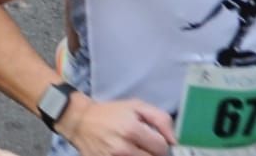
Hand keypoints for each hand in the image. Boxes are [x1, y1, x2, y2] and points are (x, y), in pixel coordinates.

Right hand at [58, 97, 174, 155]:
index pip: (161, 147)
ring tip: (135, 149)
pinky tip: (128, 153)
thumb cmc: (111, 113)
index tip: (155, 140)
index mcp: (132, 129)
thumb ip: (160, 119)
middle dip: (152, 153)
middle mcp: (123, 148)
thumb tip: (174, 139)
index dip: (161, 144)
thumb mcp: (136, 106)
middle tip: (145, 145)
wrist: (81, 121)